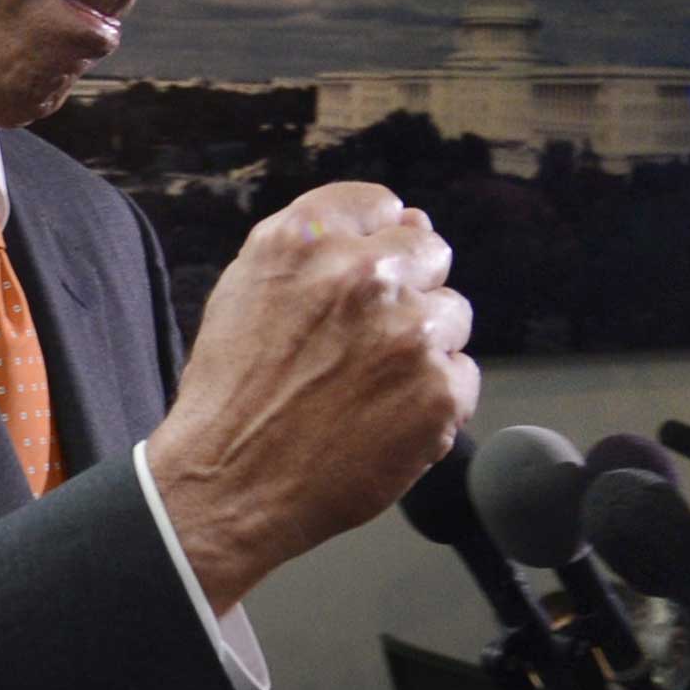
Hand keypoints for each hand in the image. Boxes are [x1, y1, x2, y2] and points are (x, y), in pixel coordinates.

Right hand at [149, 181, 477, 609]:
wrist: (227, 484)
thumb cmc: (232, 395)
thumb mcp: (246, 289)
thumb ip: (317, 247)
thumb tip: (406, 219)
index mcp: (303, 240)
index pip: (380, 205)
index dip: (375, 244)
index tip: (363, 281)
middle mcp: (359, 274)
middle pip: (428, 251)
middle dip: (407, 290)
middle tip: (364, 342)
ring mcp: (406, 331)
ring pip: (452, 315)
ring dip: (422, 346)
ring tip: (367, 387)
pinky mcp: (438, 390)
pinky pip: (461, 376)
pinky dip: (433, 401)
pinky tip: (383, 418)